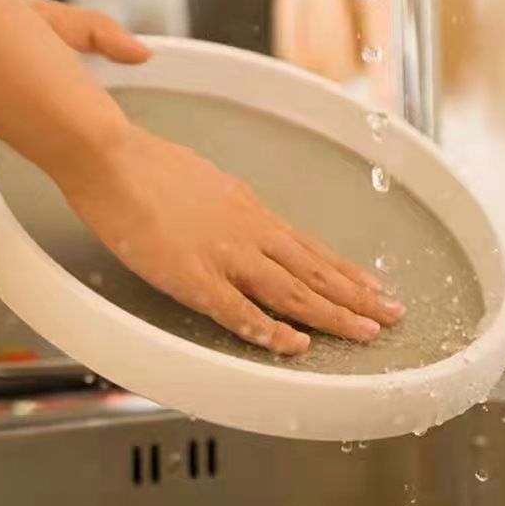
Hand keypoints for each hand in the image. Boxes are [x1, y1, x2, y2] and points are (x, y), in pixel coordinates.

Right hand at [61, 125, 405, 354]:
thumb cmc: (151, 166)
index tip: (371, 285)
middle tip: (391, 315)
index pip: (308, 246)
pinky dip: (269, 331)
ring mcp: (224, 254)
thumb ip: (229, 206)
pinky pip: (238, 311)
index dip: (343, 269)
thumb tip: (242, 215)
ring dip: (332, 314)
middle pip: (312, 270)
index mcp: (249, 210)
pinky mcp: (193, 275)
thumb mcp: (205, 181)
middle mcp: (248, 231)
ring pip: (291, 290)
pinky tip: (294, 346)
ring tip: (366, 332)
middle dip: (356, 295)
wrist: (113, 158)